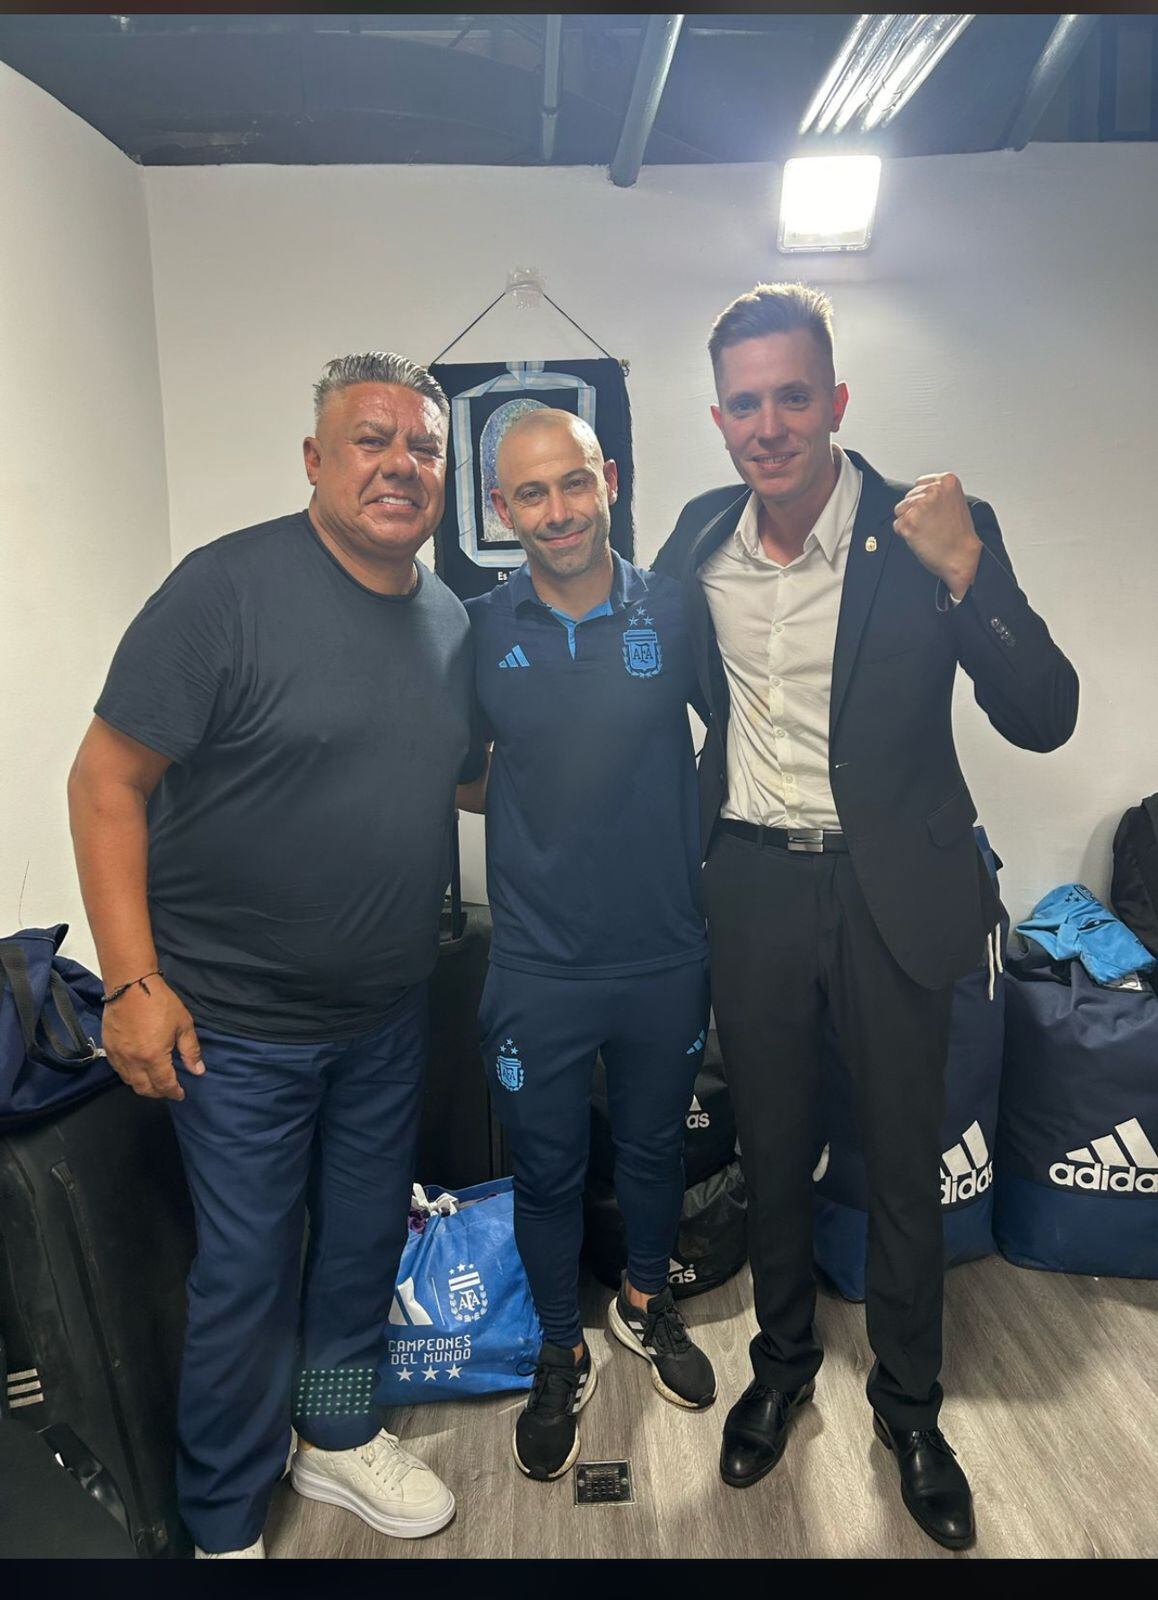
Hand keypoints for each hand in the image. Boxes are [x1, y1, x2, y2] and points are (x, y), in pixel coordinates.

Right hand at [100, 976, 203, 1100]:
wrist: (131, 985)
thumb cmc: (160, 1002)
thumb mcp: (183, 1024)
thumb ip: (190, 1050)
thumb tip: (198, 1070)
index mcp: (153, 1057)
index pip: (164, 1084)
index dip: (174, 1092)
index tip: (180, 1094)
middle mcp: (133, 1061)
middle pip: (145, 1089)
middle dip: (159, 1093)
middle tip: (168, 1090)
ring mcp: (118, 1056)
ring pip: (130, 1082)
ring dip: (143, 1086)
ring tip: (155, 1082)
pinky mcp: (109, 1048)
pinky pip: (118, 1070)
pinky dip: (129, 1076)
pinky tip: (138, 1070)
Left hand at [893, 473, 982, 597]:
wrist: (961, 556)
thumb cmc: (959, 534)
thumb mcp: (955, 501)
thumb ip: (938, 492)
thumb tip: (918, 492)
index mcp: (947, 481)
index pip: (920, 484)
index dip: (925, 501)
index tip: (936, 512)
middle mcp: (933, 490)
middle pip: (909, 497)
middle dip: (917, 511)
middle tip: (934, 524)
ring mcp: (920, 505)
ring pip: (900, 510)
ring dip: (910, 521)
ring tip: (928, 530)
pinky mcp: (909, 521)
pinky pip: (897, 525)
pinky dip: (905, 534)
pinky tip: (922, 537)